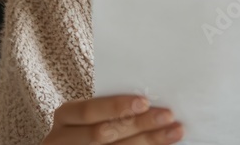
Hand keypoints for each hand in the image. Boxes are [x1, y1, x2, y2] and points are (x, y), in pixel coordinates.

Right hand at [43, 94, 184, 143]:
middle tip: (167, 116)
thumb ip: (110, 107)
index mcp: (66, 116)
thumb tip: (149, 99)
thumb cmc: (86, 124)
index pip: (90, 111)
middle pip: (104, 133)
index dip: (116, 106)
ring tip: (174, 132)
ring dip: (148, 142)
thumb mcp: (89, 112)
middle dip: (139, 125)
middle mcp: (65, 139)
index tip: (145, 102)